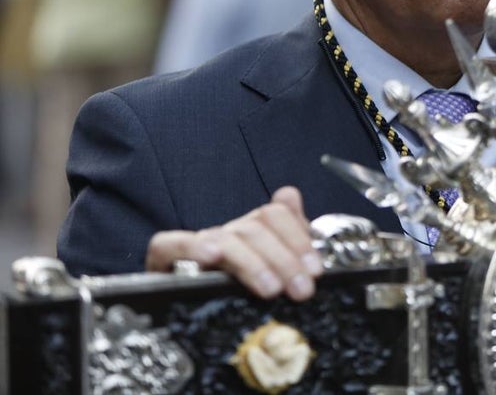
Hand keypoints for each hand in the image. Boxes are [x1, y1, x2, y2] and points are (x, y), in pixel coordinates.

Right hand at [145, 186, 323, 300]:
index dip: (298, 238)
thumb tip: (290, 196)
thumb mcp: (273, 272)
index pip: (276, 214)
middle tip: (301, 289)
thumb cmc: (234, 296)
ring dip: (253, 263)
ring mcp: (196, 244)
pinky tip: (211, 256)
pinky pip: (170, 244)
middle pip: (256, 227)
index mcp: (253, 231)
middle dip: (284, 258)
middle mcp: (226, 233)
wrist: (181, 315)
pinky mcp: (164, 259)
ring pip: (226, 239)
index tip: (315, 270)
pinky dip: (192, 246)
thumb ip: (290, 236)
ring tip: (271, 288)